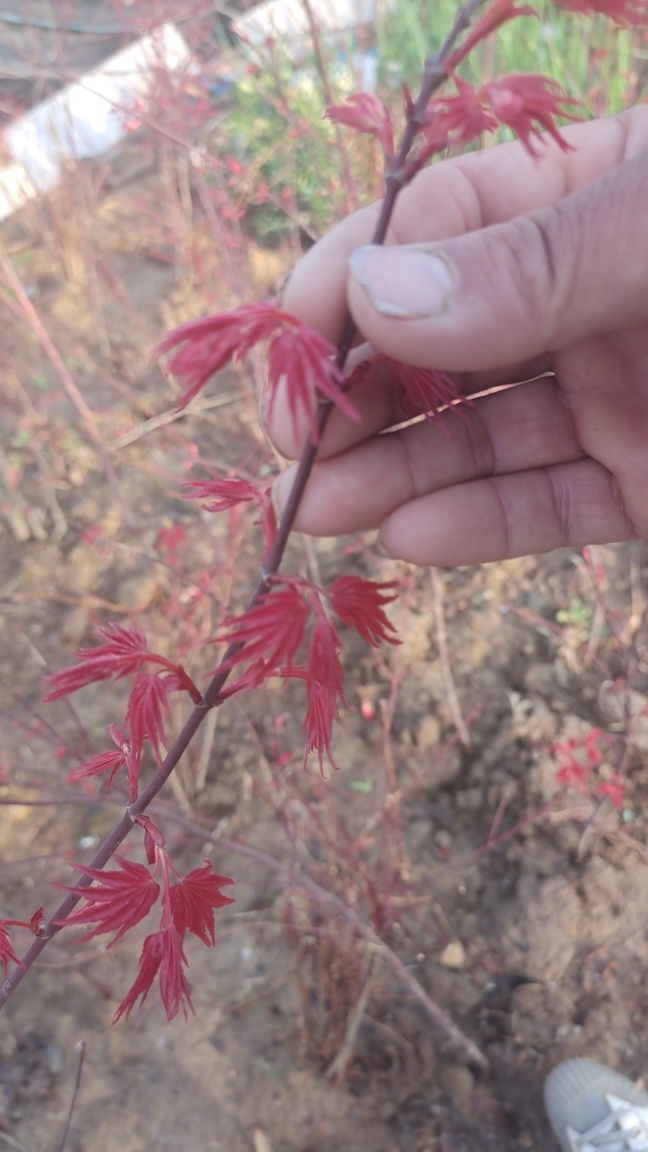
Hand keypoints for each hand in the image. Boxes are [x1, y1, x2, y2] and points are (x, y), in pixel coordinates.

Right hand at [266, 107, 647, 565]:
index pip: (444, 222)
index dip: (354, 280)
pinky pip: (550, 506)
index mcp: (593, 201)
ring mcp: (615, 396)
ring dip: (396, 474)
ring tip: (317, 509)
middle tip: (289, 447)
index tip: (287, 344)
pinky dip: (482, 525)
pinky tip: (411, 536)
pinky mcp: (641, 485)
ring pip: (483, 436)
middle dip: (358, 395)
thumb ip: (533, 261)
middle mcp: (588, 301)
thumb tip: (370, 294)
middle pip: (444, 342)